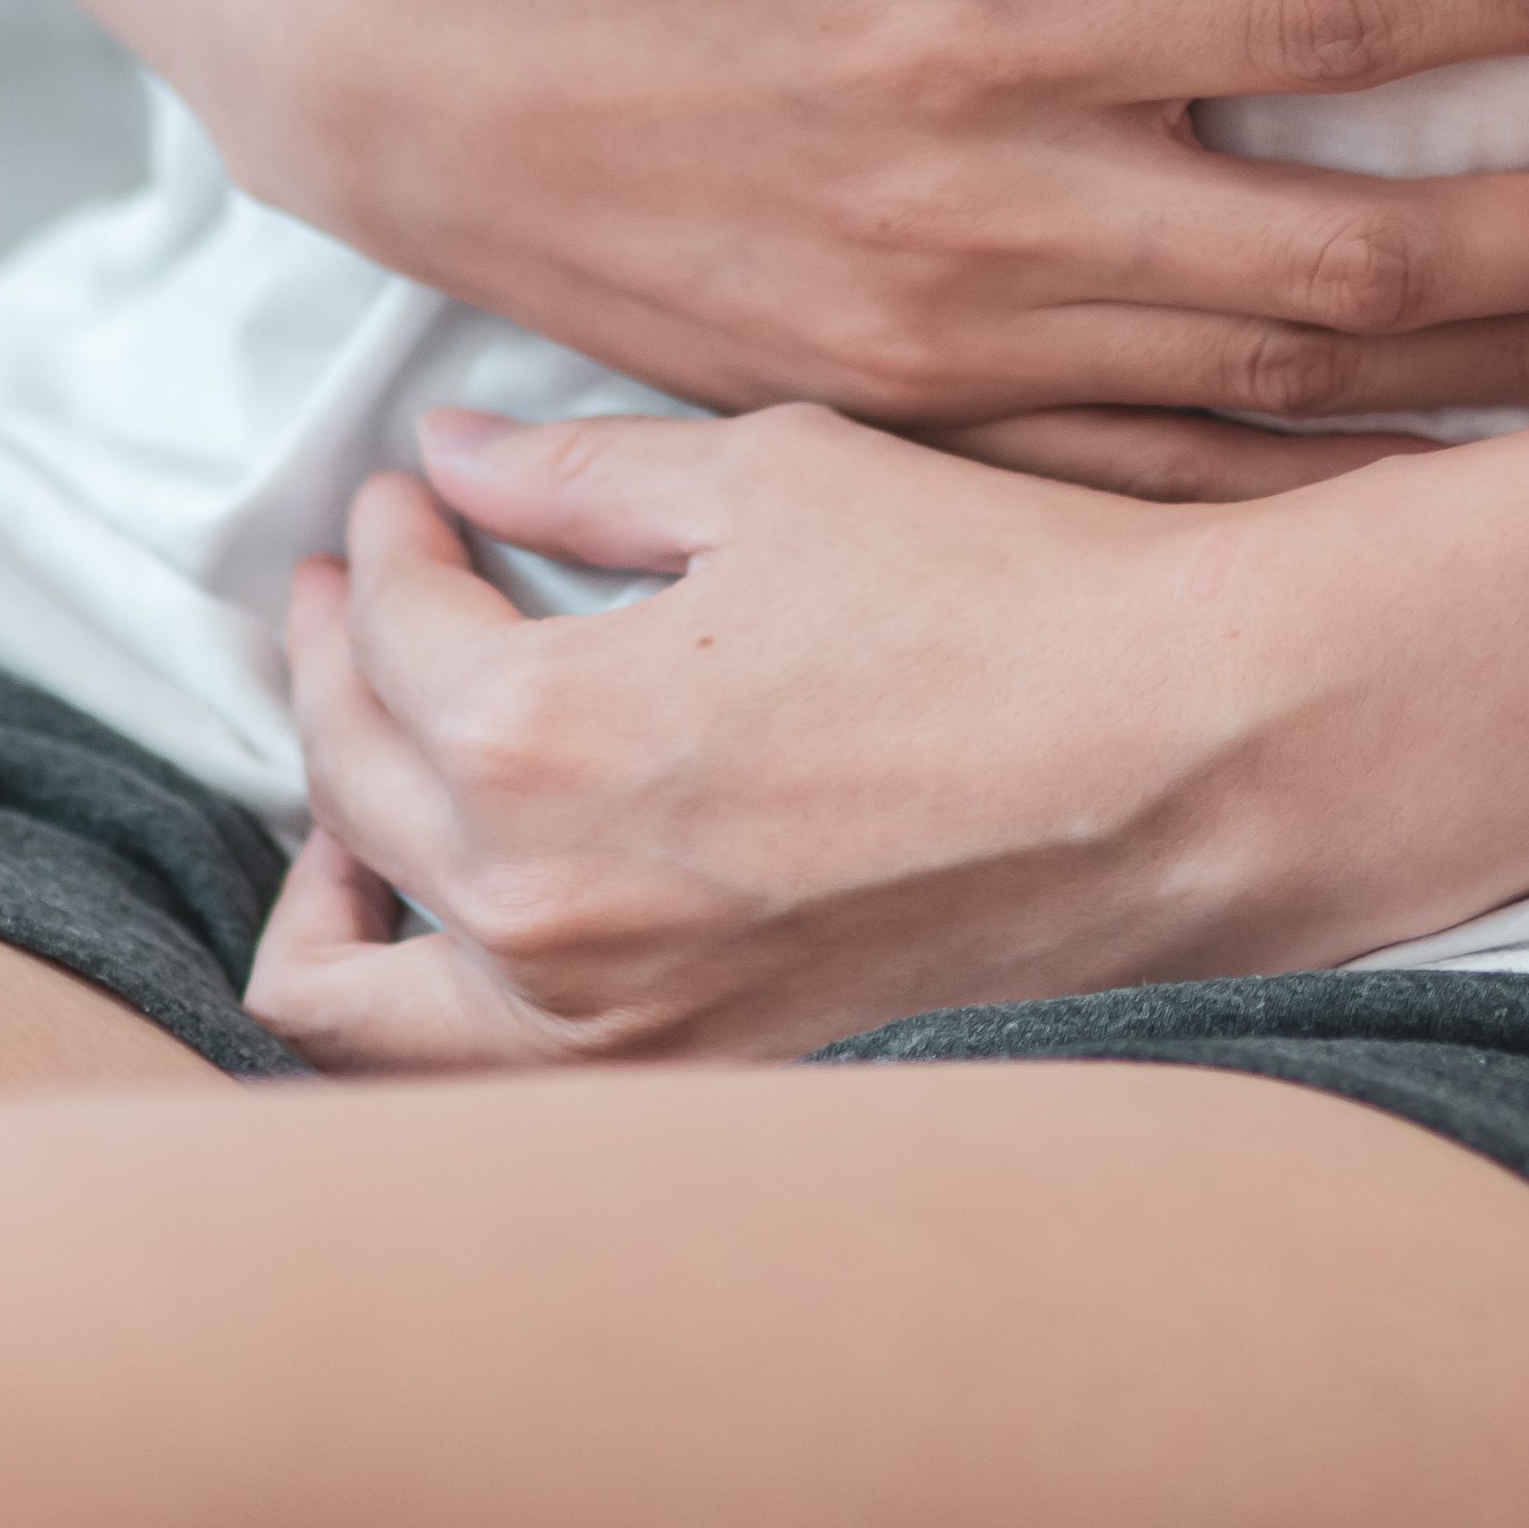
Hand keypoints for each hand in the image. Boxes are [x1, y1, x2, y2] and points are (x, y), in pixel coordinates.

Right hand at [192, 0, 1528, 497]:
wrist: (366, 60)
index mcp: (981, 27)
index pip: (1323, 18)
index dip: (1527, 0)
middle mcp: (983, 215)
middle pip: (1348, 256)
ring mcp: (935, 353)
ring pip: (1273, 404)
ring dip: (1486, 391)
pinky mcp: (882, 429)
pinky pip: (1137, 501)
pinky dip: (1305, 511)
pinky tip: (1441, 511)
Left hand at [251, 407, 1342, 1070]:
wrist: (1199, 759)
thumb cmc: (1008, 597)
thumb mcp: (772, 478)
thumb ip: (577, 473)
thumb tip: (456, 447)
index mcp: (538, 739)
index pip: (388, 633)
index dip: (386, 542)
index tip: (411, 492)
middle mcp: (547, 911)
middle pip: (347, 787)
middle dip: (329, 670)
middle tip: (357, 598)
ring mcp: (620, 1028)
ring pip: (356, 995)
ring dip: (333, 878)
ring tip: (361, 793)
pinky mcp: (701, 1078)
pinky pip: (482, 1080)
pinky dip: (433, 1000)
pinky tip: (477, 905)